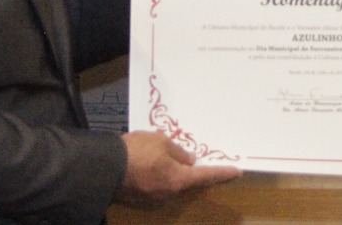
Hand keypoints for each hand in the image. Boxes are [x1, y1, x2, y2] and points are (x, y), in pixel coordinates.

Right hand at [117, 130, 240, 207]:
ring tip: (162, 155)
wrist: (103, 168)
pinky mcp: (140, 199)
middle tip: (196, 158)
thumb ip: (179, 152)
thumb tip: (188, 161)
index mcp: (178, 180)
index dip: (222, 173)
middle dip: (191, 171)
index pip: (206, 176)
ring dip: (171, 172)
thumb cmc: (137, 151)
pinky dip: (158, 176)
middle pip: (187, 182)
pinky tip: (148, 164)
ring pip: (170, 184)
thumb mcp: (161, 141)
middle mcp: (169, 194)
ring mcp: (153, 200)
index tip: (237, 172)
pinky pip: (156, 186)